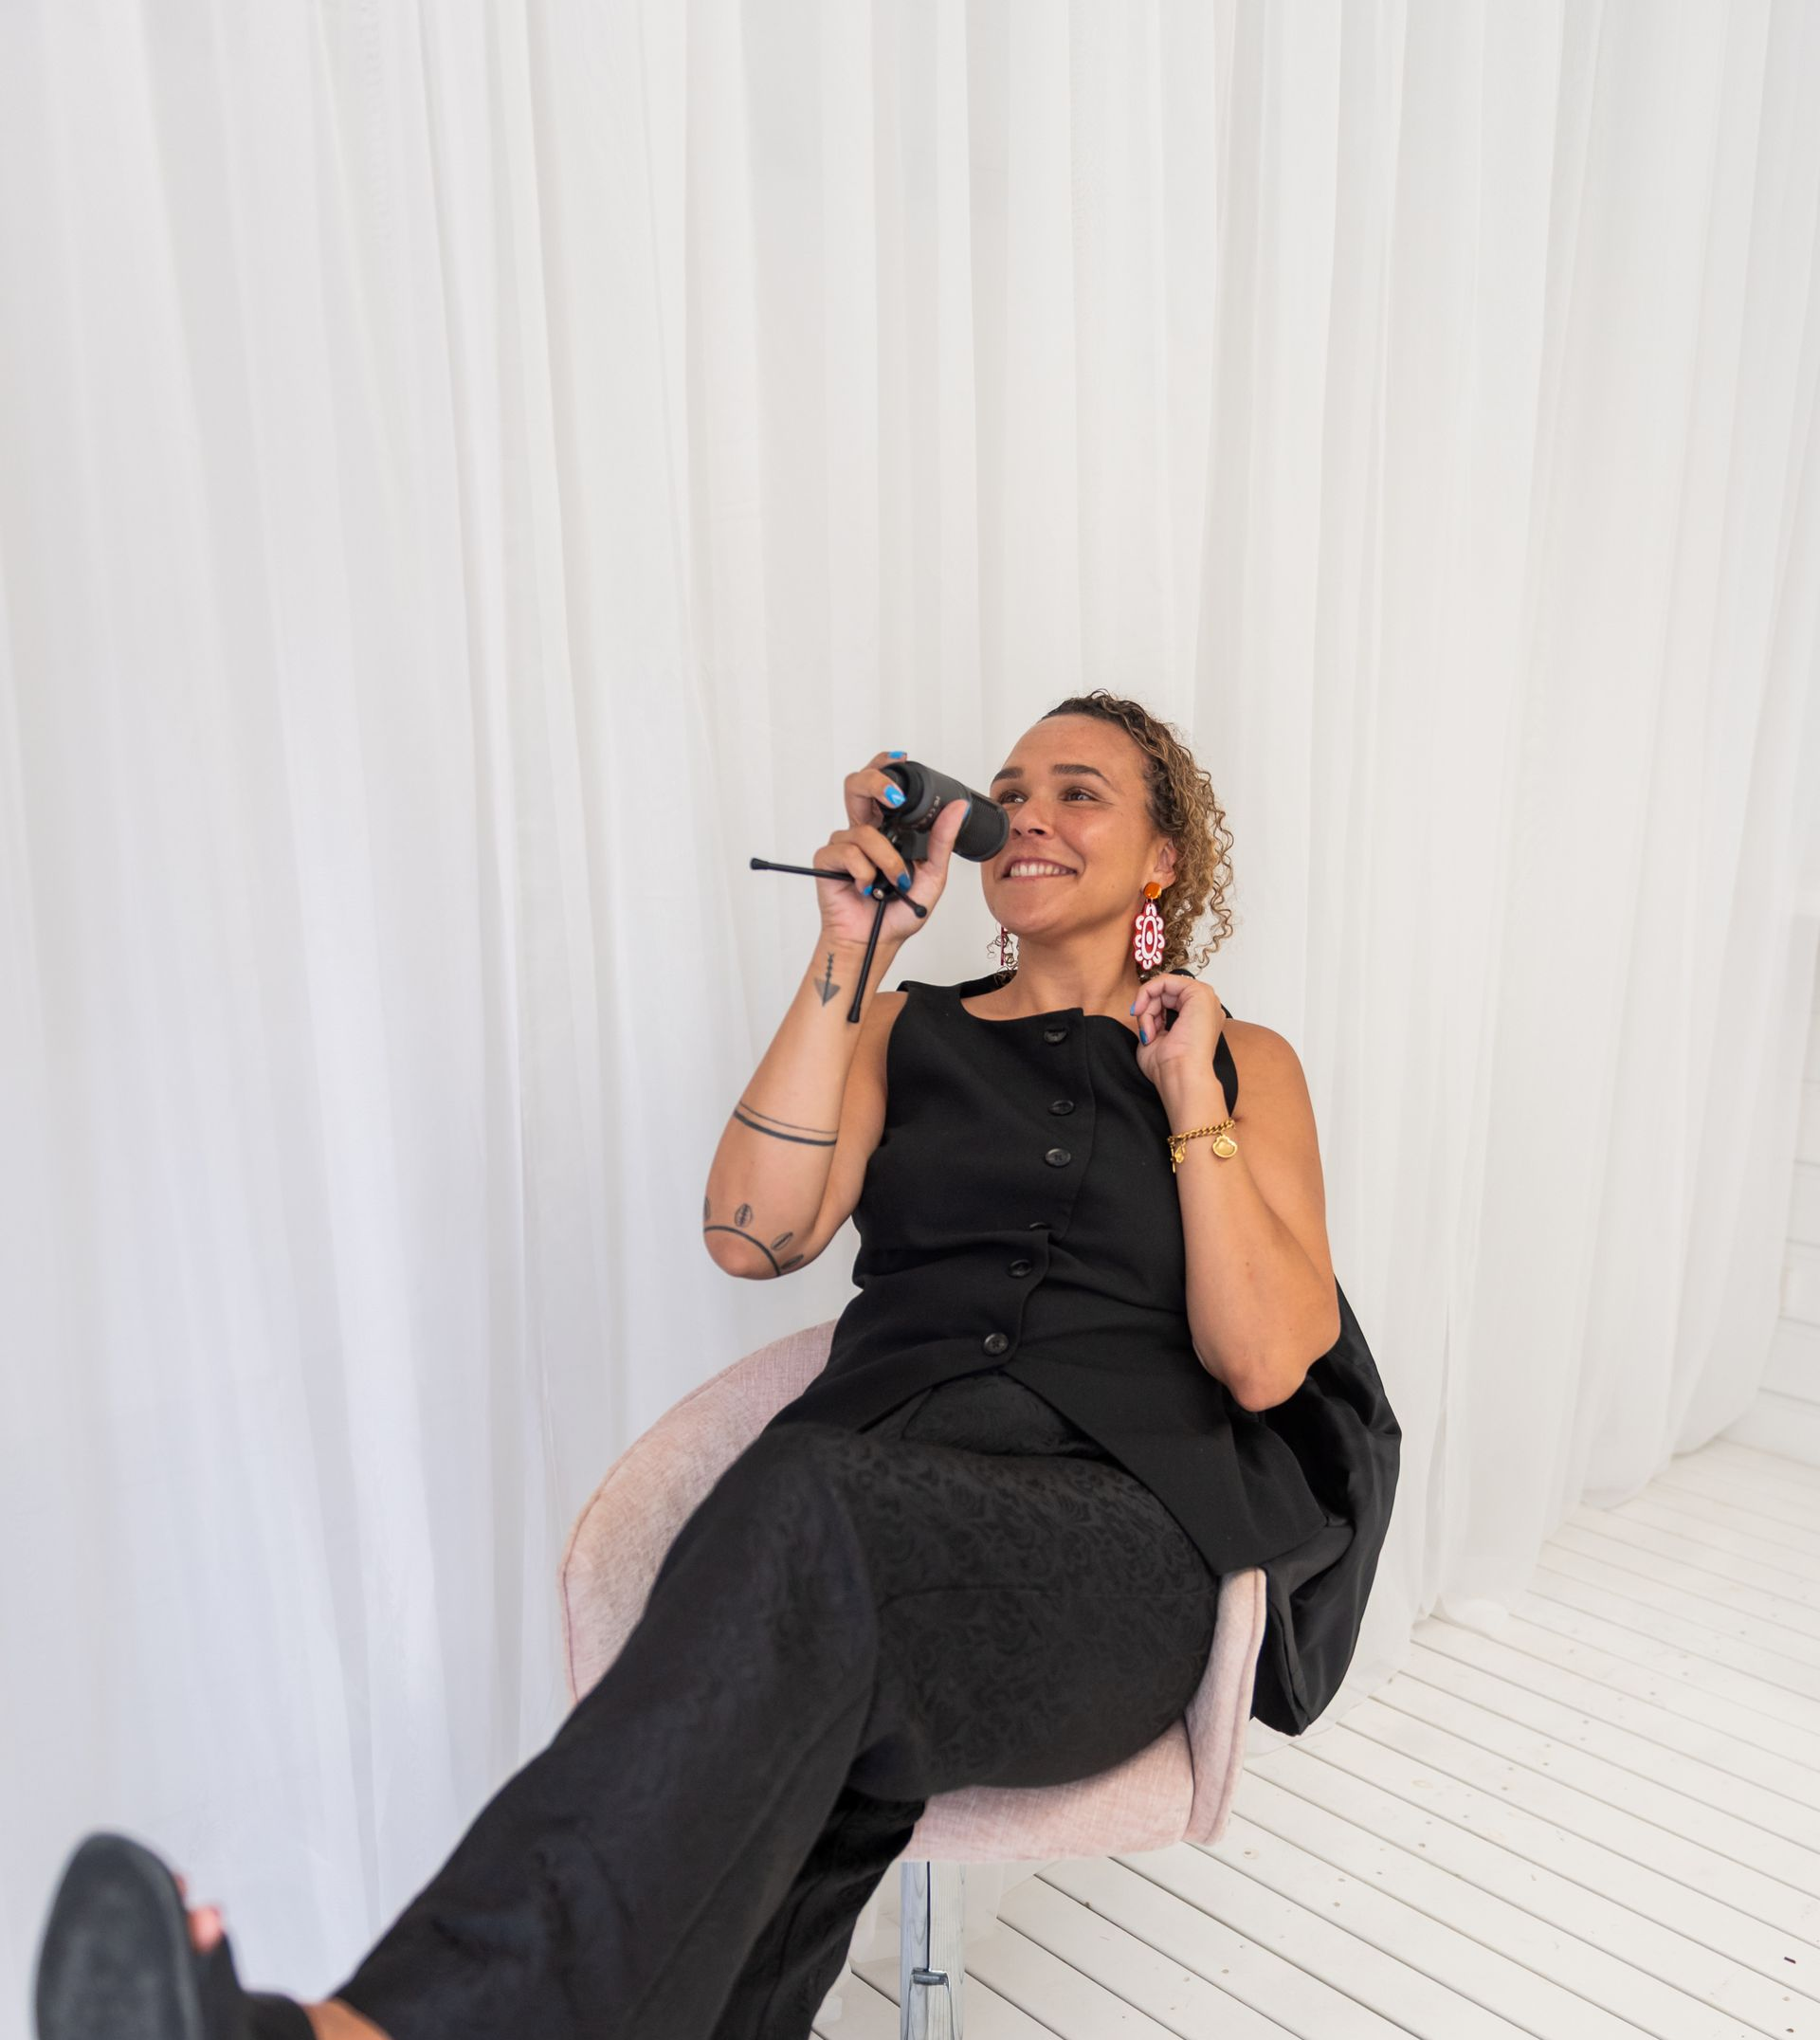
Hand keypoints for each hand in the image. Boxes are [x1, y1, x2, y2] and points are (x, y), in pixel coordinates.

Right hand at [813, 753, 970, 948]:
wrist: (877, 941)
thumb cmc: (900, 911)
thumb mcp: (932, 875)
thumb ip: (942, 841)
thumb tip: (958, 808)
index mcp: (887, 829)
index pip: (880, 786)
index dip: (884, 765)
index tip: (901, 759)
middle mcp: (863, 831)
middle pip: (856, 786)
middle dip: (875, 782)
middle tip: (895, 798)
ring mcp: (844, 845)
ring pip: (863, 830)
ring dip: (886, 859)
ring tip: (893, 882)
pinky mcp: (828, 861)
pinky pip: (848, 853)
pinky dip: (865, 872)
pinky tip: (869, 888)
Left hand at [1131, 972, 1226, 1097]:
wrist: (1180, 1075)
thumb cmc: (1169, 1067)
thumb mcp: (1154, 1039)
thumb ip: (1152, 1022)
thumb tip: (1142, 1011)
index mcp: (1199, 1020)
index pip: (1169, 1002)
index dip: (1149, 1010)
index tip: (1140, 1028)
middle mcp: (1205, 1008)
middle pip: (1166, 993)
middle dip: (1147, 1008)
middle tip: (1143, 1029)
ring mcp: (1205, 999)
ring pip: (1164, 986)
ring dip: (1147, 1006)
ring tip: (1148, 1030)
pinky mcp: (1200, 992)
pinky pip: (1165, 980)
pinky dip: (1148, 993)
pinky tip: (1144, 1012)